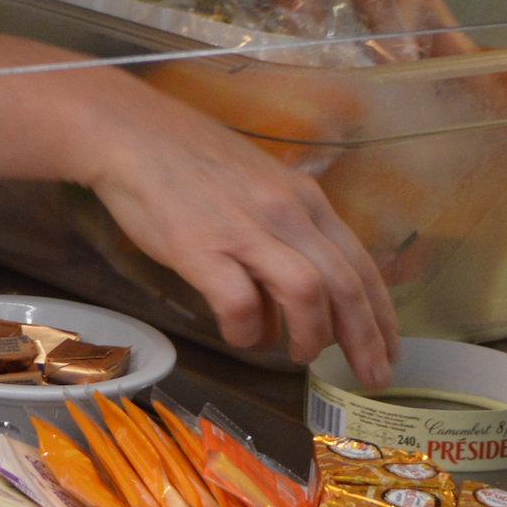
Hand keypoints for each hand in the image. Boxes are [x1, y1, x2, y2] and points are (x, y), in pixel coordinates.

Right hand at [0, 0, 400, 387]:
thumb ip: (282, 220)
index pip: (361, 262)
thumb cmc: (181, 158)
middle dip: (364, 338)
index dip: (381, 314)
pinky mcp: (202, 248)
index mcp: (300, 196)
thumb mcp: (251, 179)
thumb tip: (302, 276)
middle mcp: (284, 211)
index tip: (386, 351)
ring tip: (291, 354)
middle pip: (348, 284)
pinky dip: (248, 330)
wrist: (120, 130)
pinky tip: (238, 333)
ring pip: (308, 296)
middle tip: (368, 377)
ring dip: (306, 337)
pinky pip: (241, 305)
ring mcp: (245, 229)